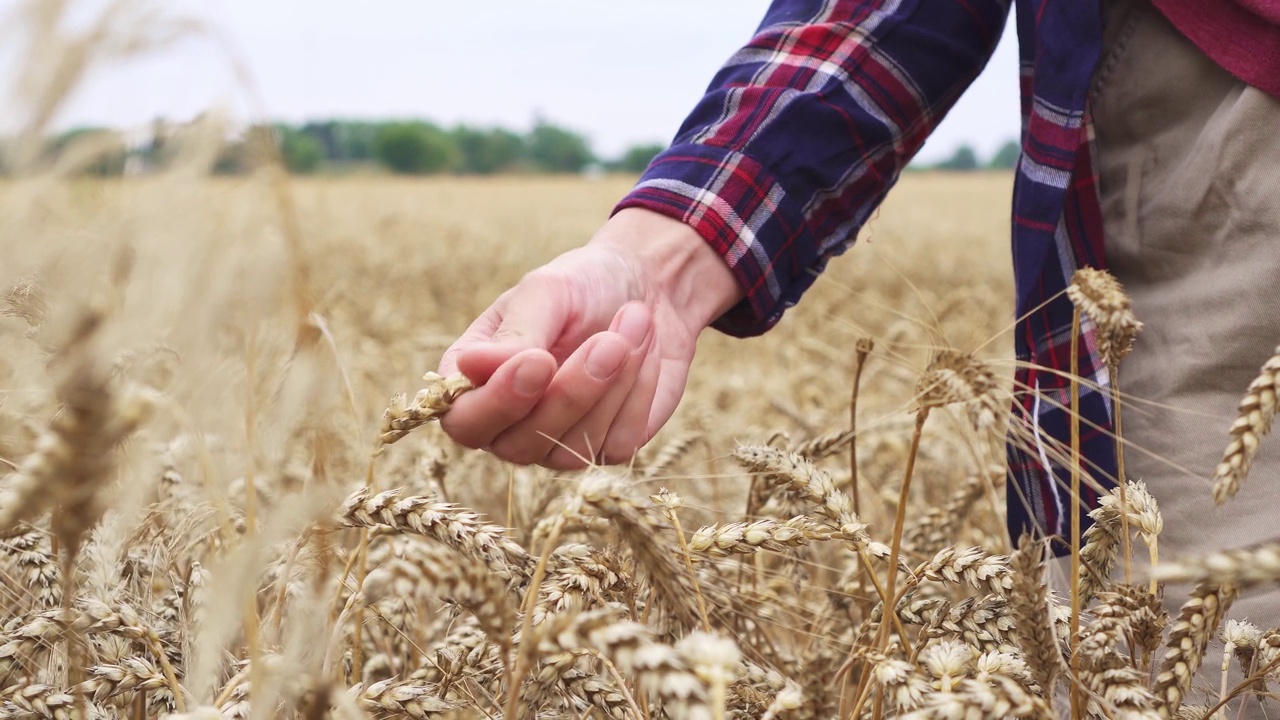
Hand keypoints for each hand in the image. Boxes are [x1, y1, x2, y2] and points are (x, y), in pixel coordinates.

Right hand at [437, 208, 741, 469]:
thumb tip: (469, 366)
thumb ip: (513, 334)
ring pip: (572, 448)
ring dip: (612, 386)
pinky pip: (616, 443)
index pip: (464, 421)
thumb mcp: (546, 293)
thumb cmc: (584, 284)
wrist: (649, 287)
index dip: (499, 401)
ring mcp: (556, 443)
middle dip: (570, 394)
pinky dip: (637, 394)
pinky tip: (643, 353)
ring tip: (634, 322)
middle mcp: (509, 423)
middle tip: (610, 341)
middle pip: (520, 446)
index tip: (540, 361)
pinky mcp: (605, 447)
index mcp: (475, 381)